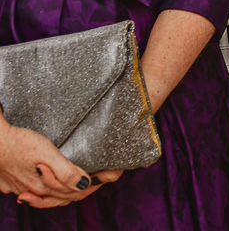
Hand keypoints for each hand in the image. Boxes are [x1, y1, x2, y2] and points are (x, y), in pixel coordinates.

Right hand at [0, 117, 117, 207]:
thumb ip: (66, 172)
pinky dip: (39, 192)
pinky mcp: (8, 182)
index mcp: (43, 186)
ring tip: (74, 188)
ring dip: (61, 193)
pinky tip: (42, 185)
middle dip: (80, 190)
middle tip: (96, 181)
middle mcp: (31, 191)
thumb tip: (84, 184)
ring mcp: (18, 188)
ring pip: (44, 197)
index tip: (106, 177)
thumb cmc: (19, 143)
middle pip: (60, 196)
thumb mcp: (48, 154)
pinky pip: (27, 192)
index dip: (91, 186)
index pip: (73, 192)